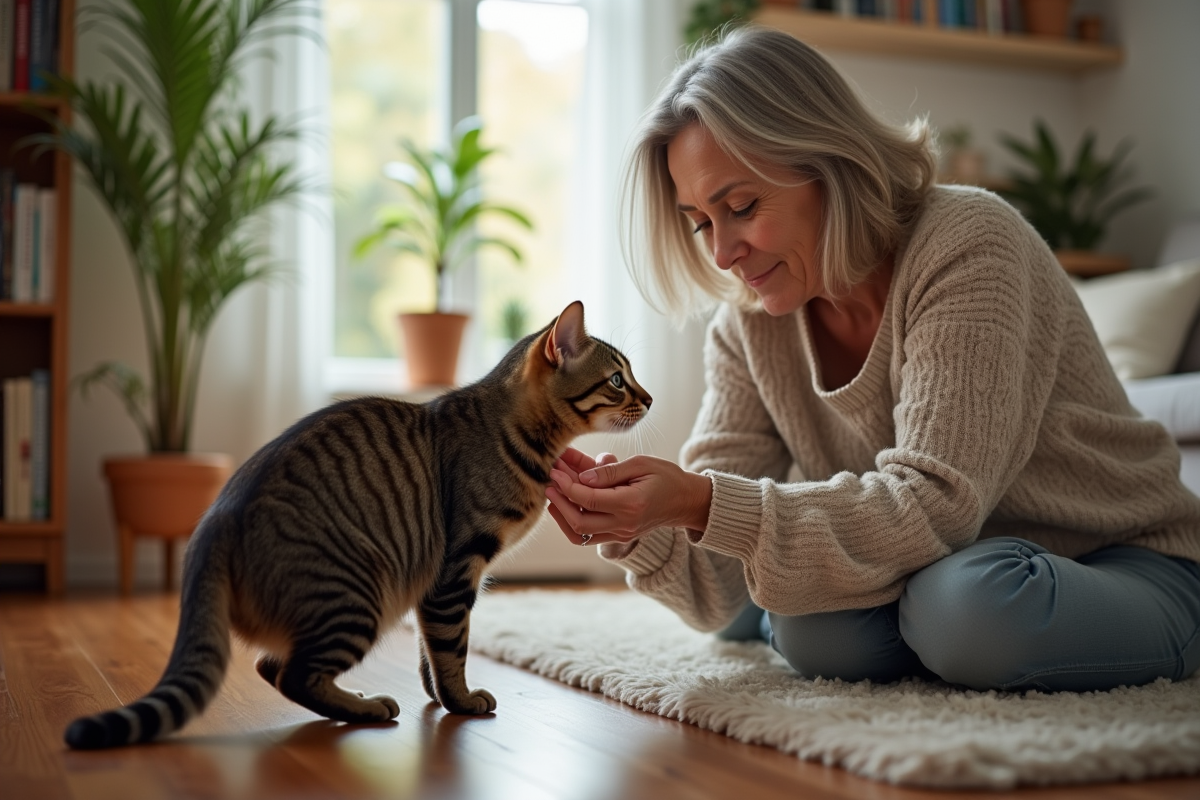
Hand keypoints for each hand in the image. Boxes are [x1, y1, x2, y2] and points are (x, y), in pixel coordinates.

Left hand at [545, 450, 712, 546]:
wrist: (686, 501)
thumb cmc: (666, 477)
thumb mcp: (640, 464)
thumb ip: (610, 472)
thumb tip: (582, 478)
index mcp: (631, 504)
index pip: (589, 499)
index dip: (568, 485)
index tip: (555, 470)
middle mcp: (624, 524)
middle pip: (579, 522)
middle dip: (559, 501)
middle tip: (548, 481)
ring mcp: (621, 533)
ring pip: (579, 534)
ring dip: (561, 515)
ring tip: (552, 494)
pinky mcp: (619, 536)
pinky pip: (587, 536)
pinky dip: (571, 522)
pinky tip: (564, 505)